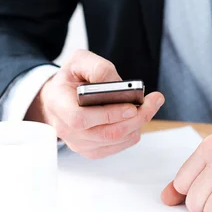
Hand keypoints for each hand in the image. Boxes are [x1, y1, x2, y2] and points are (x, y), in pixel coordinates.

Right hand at [26, 50, 163, 158]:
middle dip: (135, 118)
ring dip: (137, 124)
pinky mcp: (91, 150)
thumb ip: (96, 67)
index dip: (108, 115)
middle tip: (153, 102)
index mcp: (58, 105)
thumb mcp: (78, 61)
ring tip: (150, 105)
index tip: (131, 106)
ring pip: (114, 141)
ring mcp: (78, 143)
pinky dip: (132, 133)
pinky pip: (117, 147)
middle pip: (105, 133)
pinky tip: (138, 118)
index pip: (81, 119)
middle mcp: (66, 129)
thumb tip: (115, 82)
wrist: (59, 97)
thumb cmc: (70, 79)